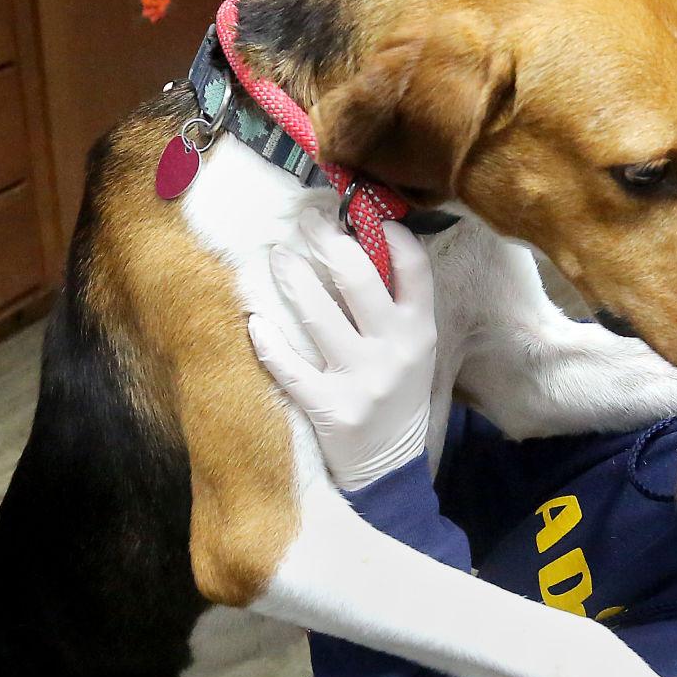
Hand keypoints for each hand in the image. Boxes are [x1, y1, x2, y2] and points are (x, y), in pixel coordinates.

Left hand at [249, 209, 435, 490]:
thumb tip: (360, 238)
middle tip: (305, 220)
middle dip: (324, 238)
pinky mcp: (329, 407)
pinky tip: (255, 322)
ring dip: (290, 275)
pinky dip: (267, 340)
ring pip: (316, 312)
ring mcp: (362, 378)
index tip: (359, 213)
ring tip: (277, 256)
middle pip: (356, 276)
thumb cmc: (396, 392)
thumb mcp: (413, 347)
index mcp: (420, 330)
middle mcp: (395, 350)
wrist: (389, 463)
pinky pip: (289, 365)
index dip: (385, 230)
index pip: (412, 265)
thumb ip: (396, 302)